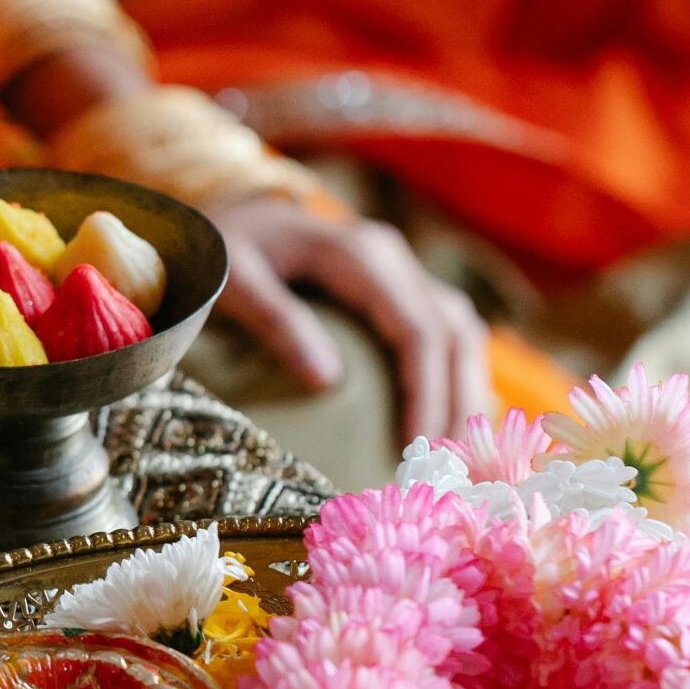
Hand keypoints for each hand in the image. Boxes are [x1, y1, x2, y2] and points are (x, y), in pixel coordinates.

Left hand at [207, 195, 490, 445]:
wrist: (225, 219)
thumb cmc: (222, 252)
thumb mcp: (233, 279)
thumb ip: (275, 319)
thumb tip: (326, 378)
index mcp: (359, 255)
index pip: (417, 329)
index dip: (427, 392)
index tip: (419, 448)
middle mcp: (391, 258)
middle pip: (453, 332)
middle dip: (459, 402)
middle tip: (451, 469)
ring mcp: (399, 271)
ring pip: (460, 330)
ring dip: (467, 392)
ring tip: (458, 456)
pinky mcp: (397, 289)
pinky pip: (445, 331)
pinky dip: (456, 377)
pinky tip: (452, 423)